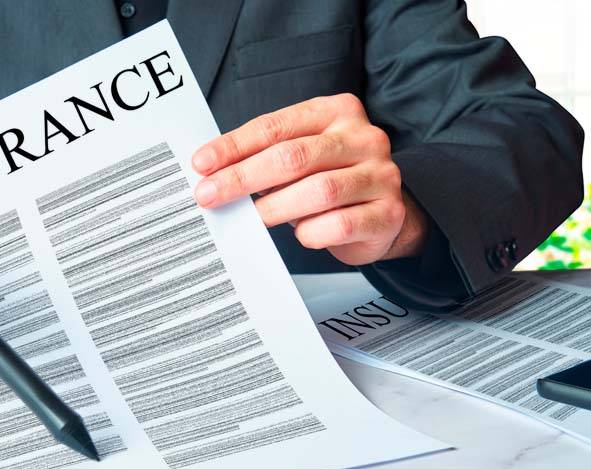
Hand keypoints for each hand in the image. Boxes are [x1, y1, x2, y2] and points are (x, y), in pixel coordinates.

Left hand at [192, 93, 427, 265]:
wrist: (384, 215)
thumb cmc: (332, 181)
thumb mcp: (303, 158)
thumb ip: (267, 158)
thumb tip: (214, 174)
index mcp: (337, 112)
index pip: (277, 126)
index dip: (235, 146)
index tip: (202, 163)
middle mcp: (364, 138)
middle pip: (293, 156)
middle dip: (244, 177)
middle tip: (210, 195)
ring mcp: (380, 175)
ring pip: (318, 191)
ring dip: (274, 208)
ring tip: (250, 219)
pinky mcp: (387, 214)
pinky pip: (339, 225)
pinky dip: (311, 233)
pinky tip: (301, 234)